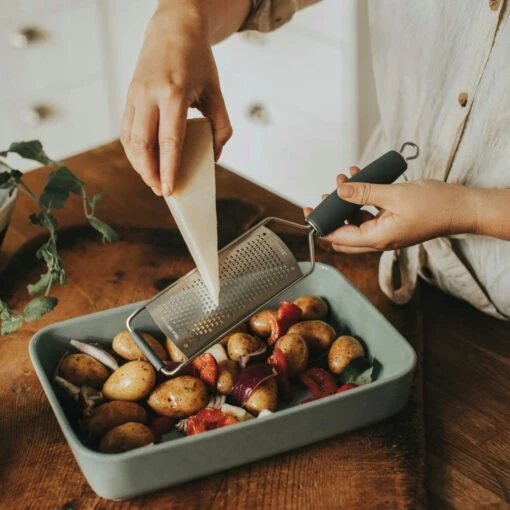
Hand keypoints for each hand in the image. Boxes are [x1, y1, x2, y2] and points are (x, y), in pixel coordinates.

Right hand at [120, 1, 231, 195]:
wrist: (173, 28)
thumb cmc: (198, 61)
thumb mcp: (216, 91)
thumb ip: (221, 126)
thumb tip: (214, 157)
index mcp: (174, 93)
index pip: (169, 141)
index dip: (168, 169)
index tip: (169, 190)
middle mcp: (149, 94)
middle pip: (142, 144)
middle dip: (149, 173)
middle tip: (160, 191)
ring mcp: (134, 95)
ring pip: (129, 140)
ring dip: (139, 164)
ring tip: (152, 180)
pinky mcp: (128, 97)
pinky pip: (126, 130)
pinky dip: (133, 150)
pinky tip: (144, 162)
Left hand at [304, 167, 476, 252]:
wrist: (462, 208)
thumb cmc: (434, 205)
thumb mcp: (394, 195)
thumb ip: (364, 193)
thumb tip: (339, 190)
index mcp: (376, 238)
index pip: (338, 238)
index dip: (320, 226)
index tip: (309, 211)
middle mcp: (378, 239)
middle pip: (343, 233)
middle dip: (331, 213)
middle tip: (325, 194)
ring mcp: (385, 231)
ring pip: (355, 220)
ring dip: (346, 201)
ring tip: (344, 178)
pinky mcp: (391, 222)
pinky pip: (369, 212)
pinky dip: (362, 198)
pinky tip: (360, 177)